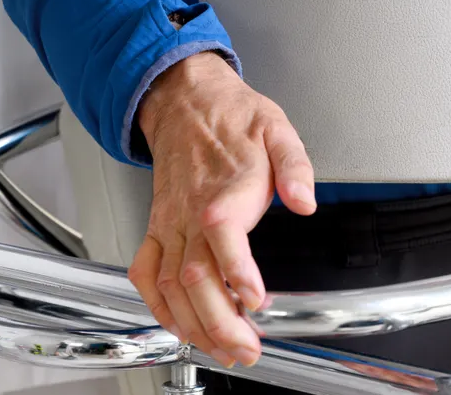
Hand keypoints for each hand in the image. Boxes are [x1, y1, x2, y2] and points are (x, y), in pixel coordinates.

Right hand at [128, 52, 315, 367]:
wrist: (184, 101)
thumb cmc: (232, 118)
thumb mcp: (277, 129)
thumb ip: (295, 168)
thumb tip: (305, 200)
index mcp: (223, 192)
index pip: (222, 238)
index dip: (237, 273)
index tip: (256, 301)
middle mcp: (189, 215)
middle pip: (194, 277)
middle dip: (218, 322)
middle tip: (246, 349)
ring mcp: (169, 225)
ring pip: (169, 285)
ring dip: (193, 325)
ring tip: (222, 350)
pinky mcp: (157, 228)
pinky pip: (146, 273)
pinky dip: (157, 306)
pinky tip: (178, 326)